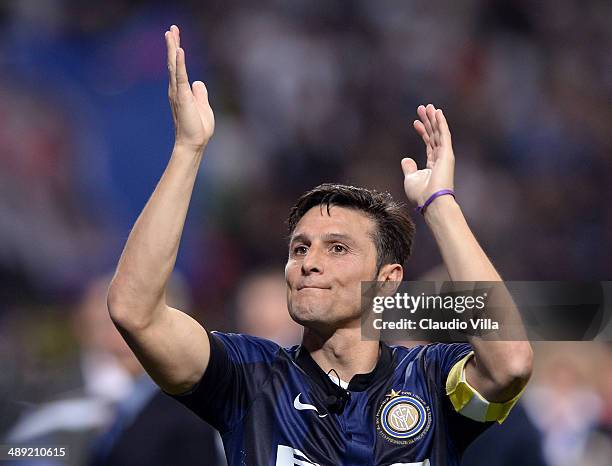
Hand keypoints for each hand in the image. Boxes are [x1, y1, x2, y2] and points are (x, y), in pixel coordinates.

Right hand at [165, 25, 213, 151]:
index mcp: (182, 91)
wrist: (194, 143)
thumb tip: (198, 82)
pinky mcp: (182, 97)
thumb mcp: (203, 106)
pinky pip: (180, 76)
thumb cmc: (198, 128)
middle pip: (173, 62)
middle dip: (172, 44)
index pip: (178, 67)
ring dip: (173, 49)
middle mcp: (176, 89)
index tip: (176, 36)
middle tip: (171, 29)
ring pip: (174, 66)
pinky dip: (180, 63)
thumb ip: (200, 93)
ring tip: (171, 33)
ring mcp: (178, 92)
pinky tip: (179, 50)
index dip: (177, 51)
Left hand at [401, 104, 454, 206]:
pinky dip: (441, 123)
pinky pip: (444, 134)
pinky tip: (438, 113)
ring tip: (429, 106)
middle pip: (434, 135)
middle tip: (423, 108)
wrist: (430, 201)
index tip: (415, 122)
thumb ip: (409, 168)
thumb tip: (406, 159)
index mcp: (432, 165)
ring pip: (439, 132)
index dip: (423, 132)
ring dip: (434, 119)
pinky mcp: (447, 154)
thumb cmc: (420, 194)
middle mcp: (440, 158)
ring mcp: (444, 156)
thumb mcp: (410, 179)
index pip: (428, 144)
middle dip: (428, 121)